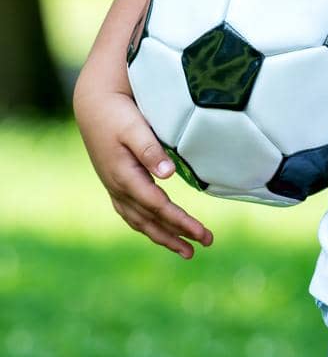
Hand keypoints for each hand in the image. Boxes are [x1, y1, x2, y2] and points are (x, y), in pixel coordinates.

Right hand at [73, 84, 212, 258]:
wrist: (92, 105)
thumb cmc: (117, 114)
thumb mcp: (134, 127)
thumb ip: (150, 150)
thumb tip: (168, 175)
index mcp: (124, 176)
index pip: (158, 207)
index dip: (180, 222)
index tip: (202, 233)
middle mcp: (117, 188)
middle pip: (151, 219)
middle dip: (178, 235)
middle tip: (205, 243)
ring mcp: (114, 188)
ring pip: (140, 221)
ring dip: (163, 237)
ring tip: (186, 251)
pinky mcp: (114, 185)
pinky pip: (132, 214)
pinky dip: (147, 227)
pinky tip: (158, 232)